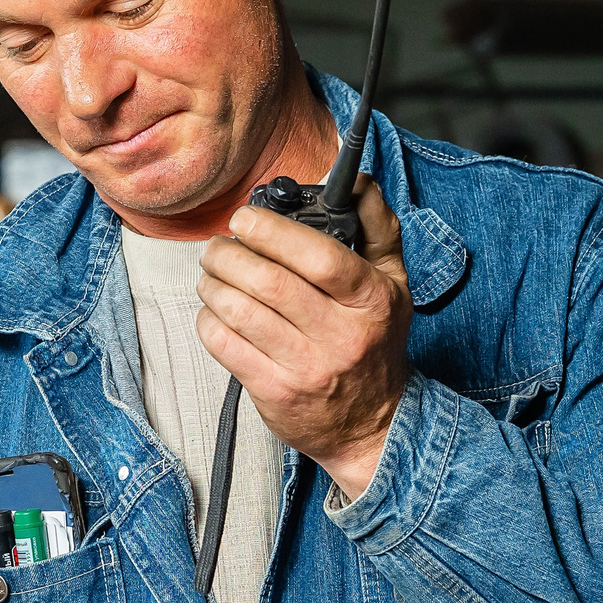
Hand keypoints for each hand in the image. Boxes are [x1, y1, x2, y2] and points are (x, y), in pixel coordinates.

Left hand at [197, 177, 410, 497]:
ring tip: (212, 273)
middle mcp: (341, 336)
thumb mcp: (392, 282)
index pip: (319, 257)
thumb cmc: (375, 341)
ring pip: (240, 312)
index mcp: (370, 301)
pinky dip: (209, 320)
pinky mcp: (275, 394)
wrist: (372, 425)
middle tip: (218, 246)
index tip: (246, 218)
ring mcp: (306, 368)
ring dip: (213, 284)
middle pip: (269, 283)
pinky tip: (215, 310)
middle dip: (229, 254)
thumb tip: (355, 178)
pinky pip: (225, 345)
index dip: (273, 231)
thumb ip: (376, 224)